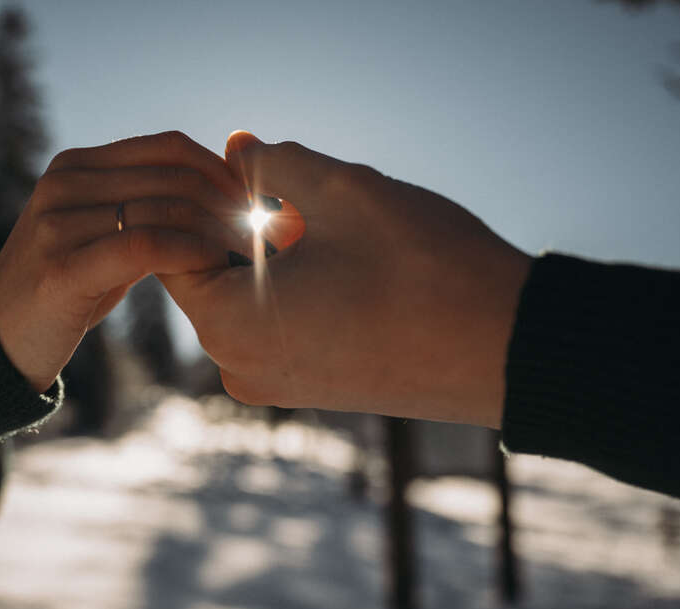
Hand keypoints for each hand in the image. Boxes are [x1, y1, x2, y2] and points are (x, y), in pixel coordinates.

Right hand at [0, 131, 249, 392]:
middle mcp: (64, 183)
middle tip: (266, 232)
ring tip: (247, 256)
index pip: (167, 147)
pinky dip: (189, 253)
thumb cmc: (66, 290)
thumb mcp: (100, 237)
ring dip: (217, 231)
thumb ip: (142, 210)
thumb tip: (214, 196)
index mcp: (75, 166)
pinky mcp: (62, 267)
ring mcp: (58, 222)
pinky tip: (212, 269)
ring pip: (164, 208)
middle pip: (172, 176)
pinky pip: (144, 246)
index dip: (221, 170)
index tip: (257, 202)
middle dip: (229, 202)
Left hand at [160, 131, 531, 427]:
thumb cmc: (424, 268)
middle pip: (210, 271)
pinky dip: (295, 288)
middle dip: (245, 225)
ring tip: (334, 236)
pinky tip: (348, 271)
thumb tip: (234, 148)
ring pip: (246, 296)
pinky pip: (275, 324)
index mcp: (225, 323)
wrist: (505, 350)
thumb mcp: (341, 190)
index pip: (174, 244)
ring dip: (274, 255)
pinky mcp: (305, 389)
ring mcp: (272, 385)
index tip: (258, 176)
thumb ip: (271, 161)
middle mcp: (235, 366)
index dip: (210, 198)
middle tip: (305, 200)